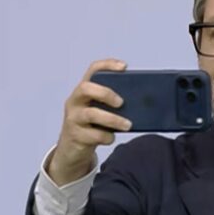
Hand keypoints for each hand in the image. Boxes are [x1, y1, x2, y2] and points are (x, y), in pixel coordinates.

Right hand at [46, 58, 132, 184]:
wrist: (72, 149)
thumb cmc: (91, 126)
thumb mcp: (99, 111)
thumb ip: (112, 105)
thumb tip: (142, 104)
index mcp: (83, 91)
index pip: (92, 71)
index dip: (107, 65)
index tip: (124, 67)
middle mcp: (75, 101)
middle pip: (86, 88)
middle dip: (106, 93)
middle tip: (121, 102)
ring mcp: (73, 118)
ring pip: (91, 114)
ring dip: (112, 119)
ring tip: (127, 125)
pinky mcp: (75, 135)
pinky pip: (94, 135)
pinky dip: (107, 137)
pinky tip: (111, 138)